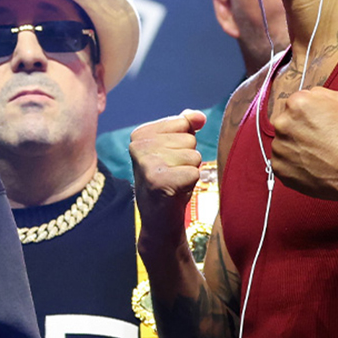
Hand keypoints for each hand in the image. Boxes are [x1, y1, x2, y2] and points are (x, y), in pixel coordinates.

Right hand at [129, 110, 206, 254]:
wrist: (158, 221)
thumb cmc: (170, 181)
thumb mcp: (175, 148)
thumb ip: (186, 125)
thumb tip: (199, 116)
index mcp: (140, 133)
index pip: (183, 122)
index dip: (183, 144)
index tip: (169, 160)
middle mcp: (138, 145)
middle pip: (189, 139)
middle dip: (188, 158)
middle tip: (173, 174)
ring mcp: (147, 163)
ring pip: (194, 155)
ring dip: (190, 171)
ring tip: (174, 182)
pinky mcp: (159, 181)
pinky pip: (195, 172)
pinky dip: (191, 184)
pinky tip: (175, 192)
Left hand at [271, 87, 337, 200]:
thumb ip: (319, 93)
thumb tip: (309, 95)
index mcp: (296, 103)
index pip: (294, 104)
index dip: (307, 115)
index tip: (316, 125)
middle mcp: (282, 123)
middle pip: (286, 122)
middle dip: (298, 130)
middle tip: (317, 140)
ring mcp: (278, 146)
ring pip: (283, 142)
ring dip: (295, 147)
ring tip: (316, 155)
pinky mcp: (279, 167)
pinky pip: (282, 162)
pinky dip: (293, 165)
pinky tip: (310, 166)